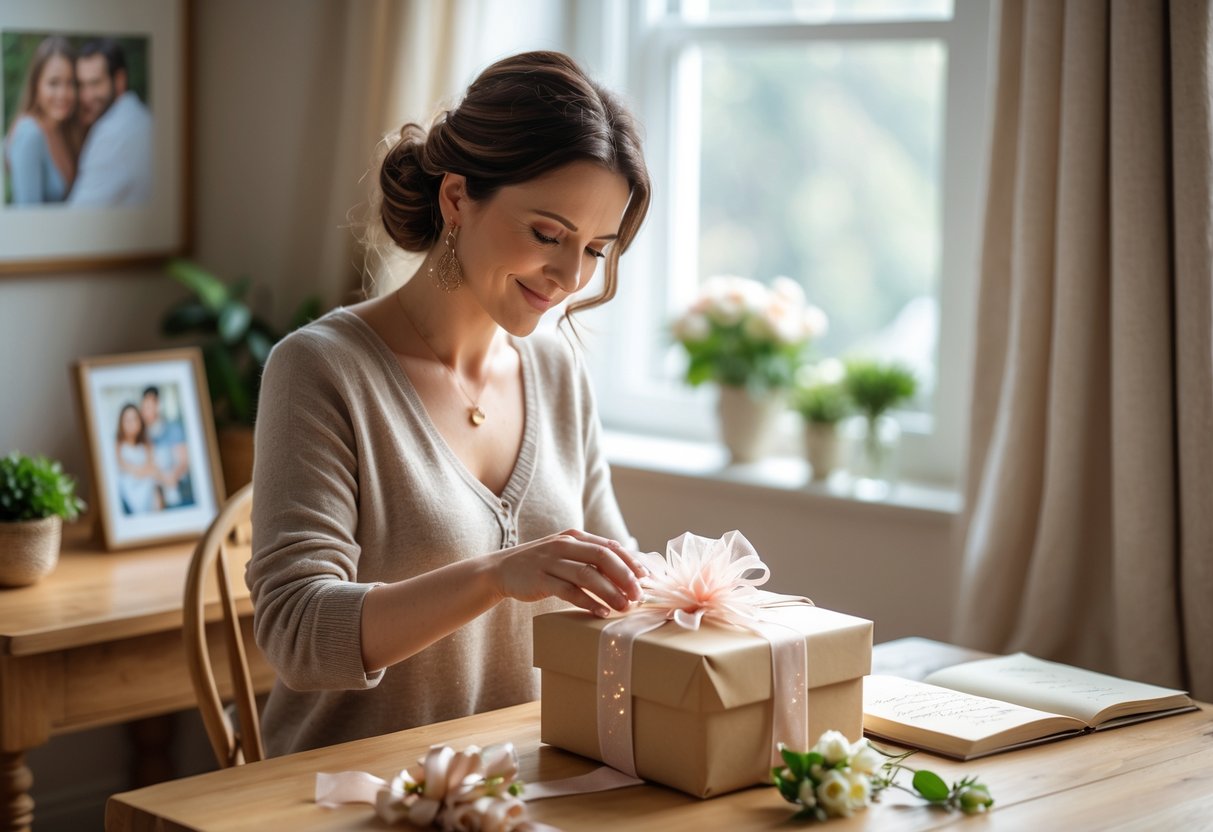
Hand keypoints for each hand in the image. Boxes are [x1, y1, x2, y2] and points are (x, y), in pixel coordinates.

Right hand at [489, 529, 648, 616]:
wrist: (502, 570)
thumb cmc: (542, 566)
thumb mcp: (567, 555)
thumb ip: (591, 559)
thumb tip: (628, 574)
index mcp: (575, 536)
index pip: (610, 546)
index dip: (631, 562)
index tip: (647, 578)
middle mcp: (564, 545)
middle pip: (602, 557)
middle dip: (624, 576)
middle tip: (639, 595)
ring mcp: (551, 561)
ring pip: (587, 574)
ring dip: (609, 591)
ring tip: (624, 607)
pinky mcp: (540, 579)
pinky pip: (568, 591)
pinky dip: (587, 602)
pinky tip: (601, 612)